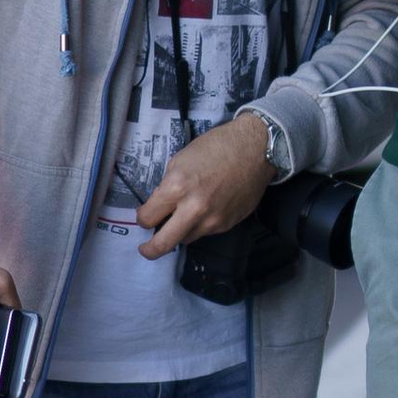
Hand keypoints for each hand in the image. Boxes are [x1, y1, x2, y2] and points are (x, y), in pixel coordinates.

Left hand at [134, 115, 276, 256]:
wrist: (255, 150)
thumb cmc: (216, 147)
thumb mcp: (180, 160)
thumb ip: (167, 186)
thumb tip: (160, 206)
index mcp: (177, 188)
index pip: (148, 217)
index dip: (142, 217)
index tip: (144, 215)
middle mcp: (193, 209)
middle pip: (163, 243)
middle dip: (150, 250)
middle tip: (145, 249)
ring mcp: (212, 220)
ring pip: (185, 239)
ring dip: (179, 232)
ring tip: (183, 216)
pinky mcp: (227, 225)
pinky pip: (205, 232)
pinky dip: (199, 224)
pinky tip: (206, 208)